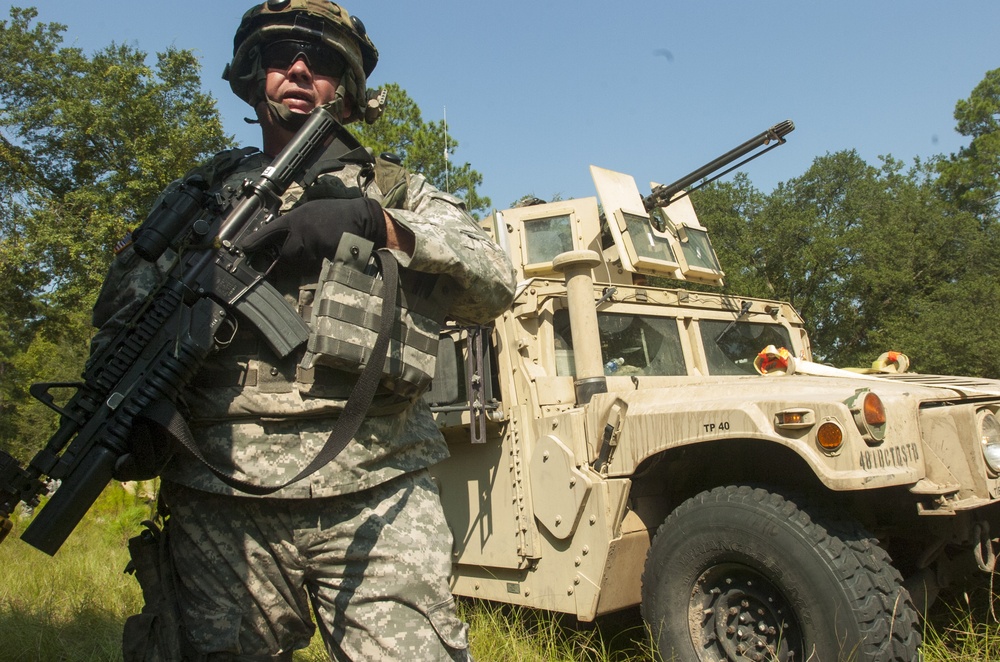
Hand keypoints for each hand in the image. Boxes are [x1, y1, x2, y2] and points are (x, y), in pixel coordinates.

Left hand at [243, 198, 387, 273]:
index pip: (270, 231)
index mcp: (296, 218)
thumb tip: (278, 237)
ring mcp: (312, 241)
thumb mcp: (310, 212)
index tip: (243, 248)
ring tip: (321, 247)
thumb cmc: (335, 215)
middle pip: (286, 253)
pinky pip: (317, 265)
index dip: (256, 241)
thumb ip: (294, 225)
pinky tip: (328, 252)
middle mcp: (301, 228)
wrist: (361, 217)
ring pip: (301, 261)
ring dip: (308, 260)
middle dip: (291, 257)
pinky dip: (321, 263)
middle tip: (302, 252)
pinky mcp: (325, 251)